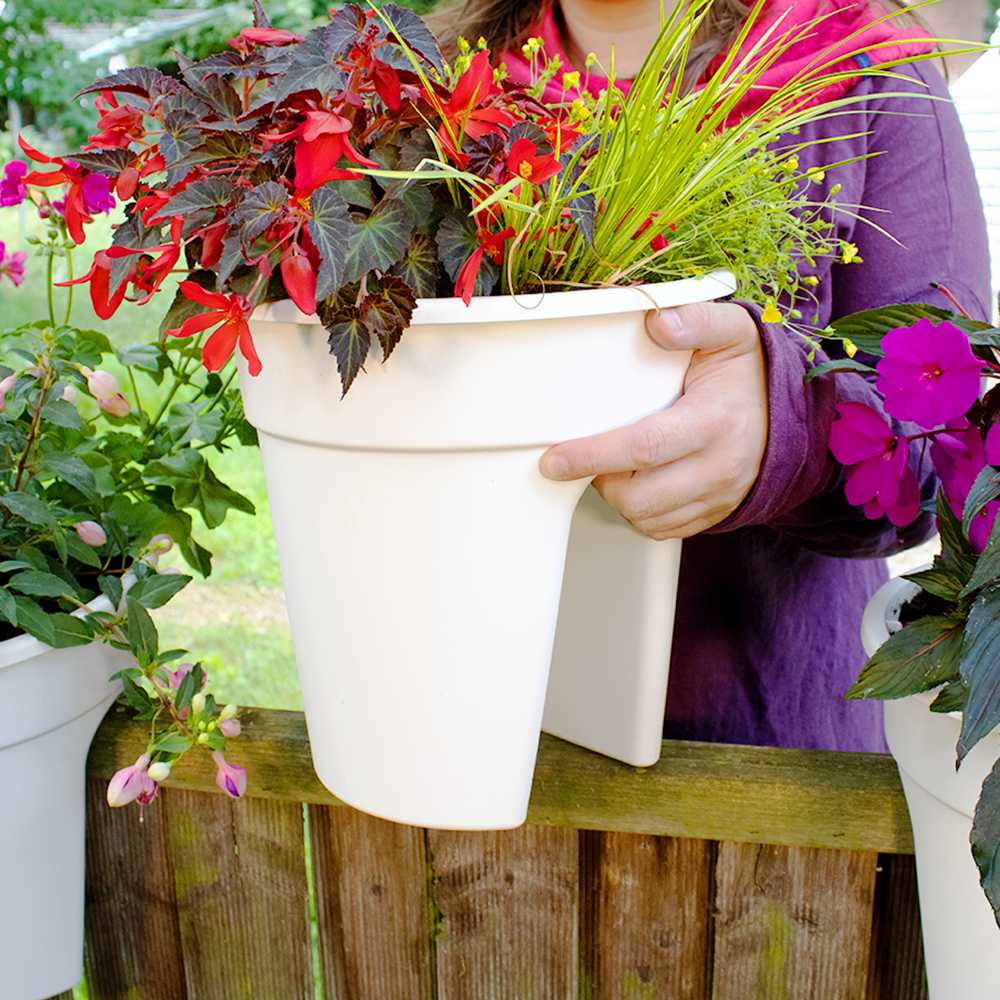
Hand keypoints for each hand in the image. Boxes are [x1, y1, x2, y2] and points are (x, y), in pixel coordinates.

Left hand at [539, 302, 768, 538]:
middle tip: (587, 455)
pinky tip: (639, 483)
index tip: (555, 458)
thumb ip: (696, 320)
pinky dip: (641, 513)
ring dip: (619, 497)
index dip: (592, 455)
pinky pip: (664, 530)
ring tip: (616, 466)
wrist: (794, 413)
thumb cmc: (752, 373)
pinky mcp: (715, 513)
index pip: (642, 447)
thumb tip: (656, 321)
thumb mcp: (731, 332)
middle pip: (639, 494)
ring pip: (647, 518)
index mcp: (715, 421)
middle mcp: (719, 466)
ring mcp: (719, 495)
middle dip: (600, 480)